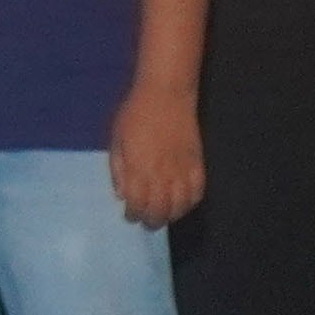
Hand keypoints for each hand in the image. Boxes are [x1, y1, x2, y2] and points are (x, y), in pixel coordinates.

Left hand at [109, 83, 206, 227]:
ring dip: (171, 215)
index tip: (129, 214)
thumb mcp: (117, 139)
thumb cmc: (136, 113)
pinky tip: (182, 202)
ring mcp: (182, 170)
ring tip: (163, 214)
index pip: (137, 205)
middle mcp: (161, 175)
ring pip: (180, 206)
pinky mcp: (197, 164)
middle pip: (160, 211)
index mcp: (138, 169)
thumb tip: (122, 195)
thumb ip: (118, 169)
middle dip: (151, 220)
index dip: (133, 214)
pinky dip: (190, 203)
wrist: (166, 94)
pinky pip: (197, 192)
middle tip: (146, 220)